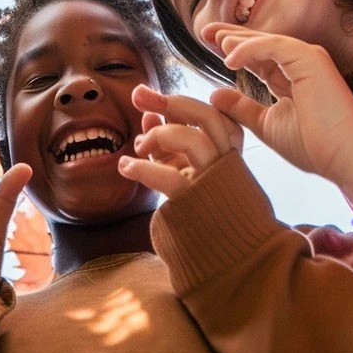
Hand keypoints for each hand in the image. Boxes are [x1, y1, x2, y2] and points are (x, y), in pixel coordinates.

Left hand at [116, 86, 241, 198]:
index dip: (185, 103)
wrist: (220, 257)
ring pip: (193, 139)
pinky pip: (170, 178)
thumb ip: (169, 138)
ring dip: (159, 135)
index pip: (217, 115)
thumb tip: (149, 110)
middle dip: (172, 102)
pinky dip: (142, 168)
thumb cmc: (199, 207)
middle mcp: (225, 162)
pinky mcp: (194, 204)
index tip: (157, 100)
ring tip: (139, 147)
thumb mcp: (183, 167)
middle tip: (139, 96)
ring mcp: (212, 182)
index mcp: (226, 151)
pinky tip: (125, 167)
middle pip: (208, 117)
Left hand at [209, 28, 352, 209]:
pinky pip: (273, 46)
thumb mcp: (268, 124)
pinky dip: (250, 49)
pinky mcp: (310, 59)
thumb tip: (215, 94)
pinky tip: (229, 58)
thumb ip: (242, 108)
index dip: (234, 50)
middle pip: (259, 44)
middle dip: (231, 36)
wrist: (346, 158)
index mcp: (292, 78)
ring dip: (238, 39)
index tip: (209, 46)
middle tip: (205, 32)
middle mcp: (301, 63)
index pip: (258, 58)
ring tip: (213, 39)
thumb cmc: (315, 146)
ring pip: (266, 41)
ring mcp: (308, 58)